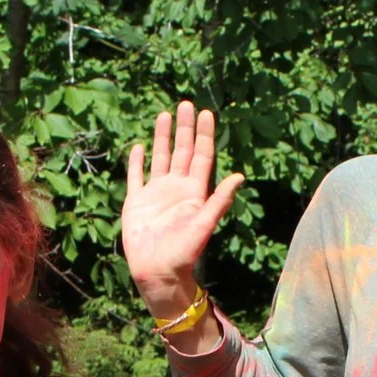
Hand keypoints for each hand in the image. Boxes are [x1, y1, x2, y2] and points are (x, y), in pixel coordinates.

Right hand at [121, 102, 244, 323]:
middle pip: (181, 151)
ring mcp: (155, 194)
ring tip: (165, 115)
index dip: (204, 135)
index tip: (207, 113)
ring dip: (163, 138)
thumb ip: (219, 200)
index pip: (200, 156)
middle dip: (184, 128)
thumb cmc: (184, 254)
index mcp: (194, 192)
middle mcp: (176, 189)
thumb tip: (239, 175)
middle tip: (186, 104)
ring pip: (160, 159)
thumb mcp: (204, 225)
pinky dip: (137, 162)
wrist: (157, 273)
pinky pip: (136, 177)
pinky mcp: (136, 203)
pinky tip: (140, 147)